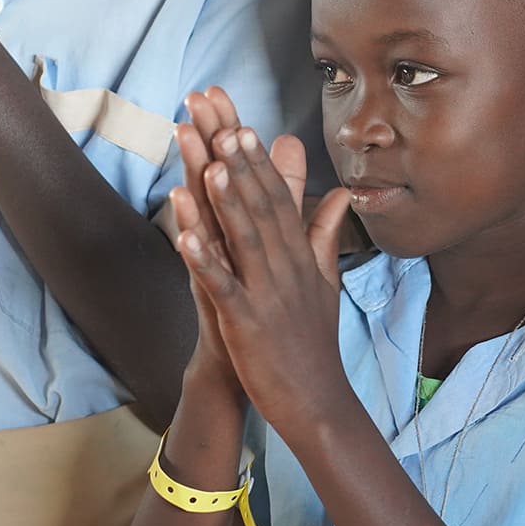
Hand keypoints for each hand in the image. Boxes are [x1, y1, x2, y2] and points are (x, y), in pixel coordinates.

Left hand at [176, 119, 352, 430]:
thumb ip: (326, 235)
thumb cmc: (314, 343)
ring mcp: (267, 294)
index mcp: (300, 257)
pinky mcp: (247, 323)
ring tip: (210, 163)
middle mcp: (286, 268)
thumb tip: (340, 193)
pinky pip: (223, 286)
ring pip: (245, 239)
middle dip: (241, 164)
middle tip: (222, 122)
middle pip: (261, 207)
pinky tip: (184, 235)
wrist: (318, 403)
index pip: (279, 199)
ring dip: (227, 200)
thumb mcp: (324, 282)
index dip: (259, 162)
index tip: (242, 124)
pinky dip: (205, 260)